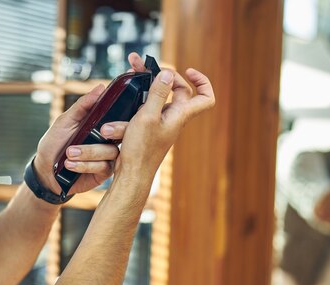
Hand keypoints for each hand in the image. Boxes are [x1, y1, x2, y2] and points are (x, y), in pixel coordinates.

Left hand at [33, 86, 125, 194]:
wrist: (45, 171)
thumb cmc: (54, 144)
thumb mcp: (65, 121)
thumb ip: (82, 105)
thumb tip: (100, 88)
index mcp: (101, 125)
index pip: (119, 118)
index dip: (120, 119)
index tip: (110, 119)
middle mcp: (107, 140)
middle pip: (121, 135)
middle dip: (110, 133)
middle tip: (100, 132)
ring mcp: (107, 157)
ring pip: (111, 152)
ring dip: (89, 152)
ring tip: (69, 153)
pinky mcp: (103, 173)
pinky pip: (103, 167)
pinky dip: (85, 165)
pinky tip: (70, 165)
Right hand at [114, 53, 214, 178]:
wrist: (131, 173)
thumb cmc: (141, 150)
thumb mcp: (148, 116)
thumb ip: (158, 93)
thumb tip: (168, 73)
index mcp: (179, 116)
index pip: (205, 97)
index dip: (202, 82)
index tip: (189, 71)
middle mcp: (173, 119)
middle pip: (178, 91)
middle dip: (163, 75)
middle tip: (146, 66)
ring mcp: (160, 124)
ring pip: (158, 98)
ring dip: (145, 86)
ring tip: (131, 71)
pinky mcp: (148, 128)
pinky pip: (145, 109)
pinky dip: (136, 101)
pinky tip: (123, 97)